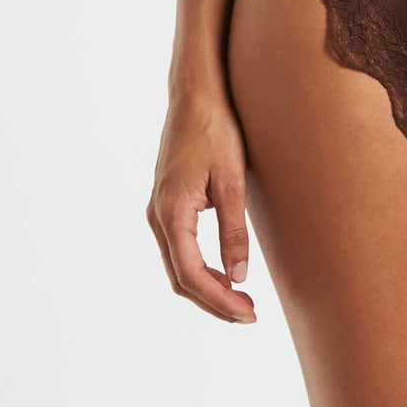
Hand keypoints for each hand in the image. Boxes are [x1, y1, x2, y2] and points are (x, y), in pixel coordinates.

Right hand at [146, 91, 257, 323]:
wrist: (196, 93)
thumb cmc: (216, 130)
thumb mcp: (232, 181)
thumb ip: (233, 231)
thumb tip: (237, 277)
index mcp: (171, 213)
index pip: (192, 275)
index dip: (220, 300)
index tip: (248, 313)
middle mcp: (157, 216)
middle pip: (181, 278)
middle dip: (214, 301)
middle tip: (249, 313)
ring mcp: (158, 209)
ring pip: (178, 265)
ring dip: (206, 287)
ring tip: (240, 298)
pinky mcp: (166, 202)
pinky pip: (178, 247)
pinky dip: (199, 267)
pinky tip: (224, 270)